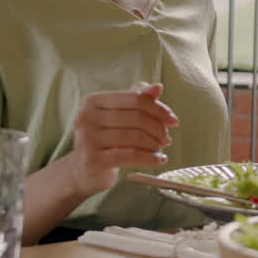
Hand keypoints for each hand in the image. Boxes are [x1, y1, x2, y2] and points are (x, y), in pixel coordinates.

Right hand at [66, 81, 178, 198]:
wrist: (84, 170)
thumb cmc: (106, 139)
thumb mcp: (121, 115)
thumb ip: (138, 99)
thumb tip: (158, 87)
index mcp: (93, 101)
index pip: (135, 99)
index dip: (158, 109)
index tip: (173, 120)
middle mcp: (86, 117)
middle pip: (136, 118)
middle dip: (158, 128)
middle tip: (167, 138)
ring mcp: (87, 139)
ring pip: (134, 137)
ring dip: (154, 144)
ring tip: (161, 148)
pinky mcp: (92, 160)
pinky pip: (130, 156)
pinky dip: (150, 157)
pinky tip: (159, 159)